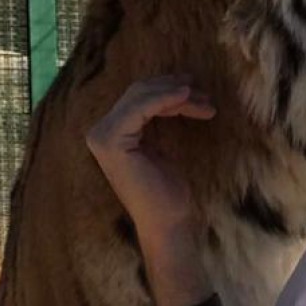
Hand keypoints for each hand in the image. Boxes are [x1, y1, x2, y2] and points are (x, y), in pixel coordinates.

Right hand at [86, 74, 215, 247]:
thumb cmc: (169, 189)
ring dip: (177, 95)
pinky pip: (141, 107)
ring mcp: (102, 136)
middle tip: (206, 97)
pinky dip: (165, 98)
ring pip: (141, 96)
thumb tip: (180, 85)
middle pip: (139, 92)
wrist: (167, 221)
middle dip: (175, 90)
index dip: (169, 89)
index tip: (199, 93)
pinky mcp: (112, 141)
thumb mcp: (164, 143)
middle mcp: (99, 131)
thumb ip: (160, 118)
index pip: (139, 97)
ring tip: (205, 103)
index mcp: (111, 132)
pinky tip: (187, 96)